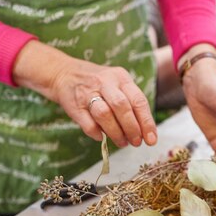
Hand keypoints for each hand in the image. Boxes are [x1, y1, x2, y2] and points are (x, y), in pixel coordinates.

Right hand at [13, 41, 156, 147]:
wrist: (63, 73)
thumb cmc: (98, 84)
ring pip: (104, 114)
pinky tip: (102, 137)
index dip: (146, 122)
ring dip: (116, 133)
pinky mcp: (73, 105)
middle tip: (136, 142)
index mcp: (120, 77)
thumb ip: (131, 104)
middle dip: (132, 128)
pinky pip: (87, 123)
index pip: (138, 100)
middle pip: (122, 107)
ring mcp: (87, 92)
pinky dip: (96, 133)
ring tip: (122, 143)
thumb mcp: (117, 84)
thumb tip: (145, 132)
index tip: (151, 139)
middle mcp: (105, 82)